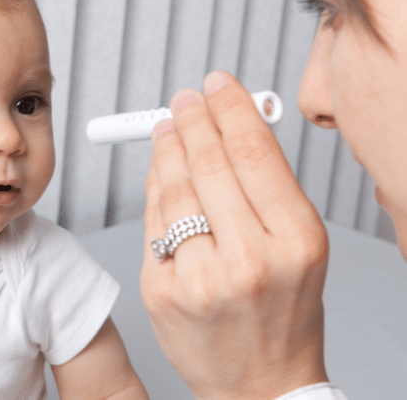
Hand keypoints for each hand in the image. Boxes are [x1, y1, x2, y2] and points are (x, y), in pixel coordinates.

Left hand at [140, 71, 329, 399]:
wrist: (260, 382)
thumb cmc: (285, 306)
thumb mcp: (300, 241)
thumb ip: (266, 181)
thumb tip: (226, 123)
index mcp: (296, 240)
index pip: (254, 150)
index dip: (231, 107)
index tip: (216, 82)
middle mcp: (249, 260)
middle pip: (209, 162)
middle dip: (193, 119)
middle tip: (184, 98)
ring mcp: (199, 278)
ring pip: (173, 185)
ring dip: (167, 145)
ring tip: (167, 126)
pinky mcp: (161, 291)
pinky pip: (152, 217)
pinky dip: (154, 182)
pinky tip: (159, 165)